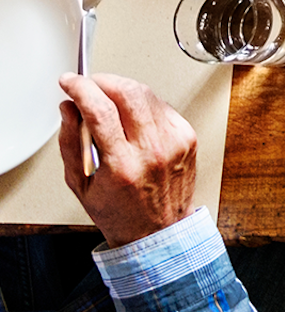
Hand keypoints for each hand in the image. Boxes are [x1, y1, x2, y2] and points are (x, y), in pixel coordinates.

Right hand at [58, 74, 195, 247]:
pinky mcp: (188, 137)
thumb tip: (70, 108)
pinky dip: (142, 103)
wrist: (159, 231)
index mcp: (123, 165)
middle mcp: (153, 150)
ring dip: (123, 88)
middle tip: (89, 85)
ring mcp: (175, 142)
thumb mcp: (80, 185)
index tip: (70, 82)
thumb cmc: (120, 212)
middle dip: (103, 80)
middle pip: (129, 92)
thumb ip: (70, 143)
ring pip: (147, 94)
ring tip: (107, 100)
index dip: (82, 88)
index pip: (100, 110)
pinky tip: (131, 115)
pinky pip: (162, 106)